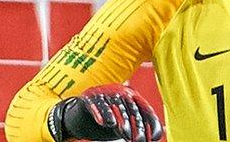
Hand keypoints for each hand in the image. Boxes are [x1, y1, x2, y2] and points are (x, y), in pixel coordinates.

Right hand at [48, 84, 163, 141]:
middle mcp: (119, 92)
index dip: (150, 123)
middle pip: (132, 108)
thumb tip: (153, 137)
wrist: (77, 117)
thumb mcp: (123, 126)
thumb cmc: (105, 122)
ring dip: (121, 121)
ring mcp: (104, 93)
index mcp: (131, 97)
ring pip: (116, 105)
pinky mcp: (89, 97)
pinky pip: (97, 103)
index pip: (145, 109)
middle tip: (138, 140)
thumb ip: (135, 128)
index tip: (152, 139)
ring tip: (124, 133)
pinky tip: (106, 123)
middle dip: (136, 125)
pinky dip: (102, 113)